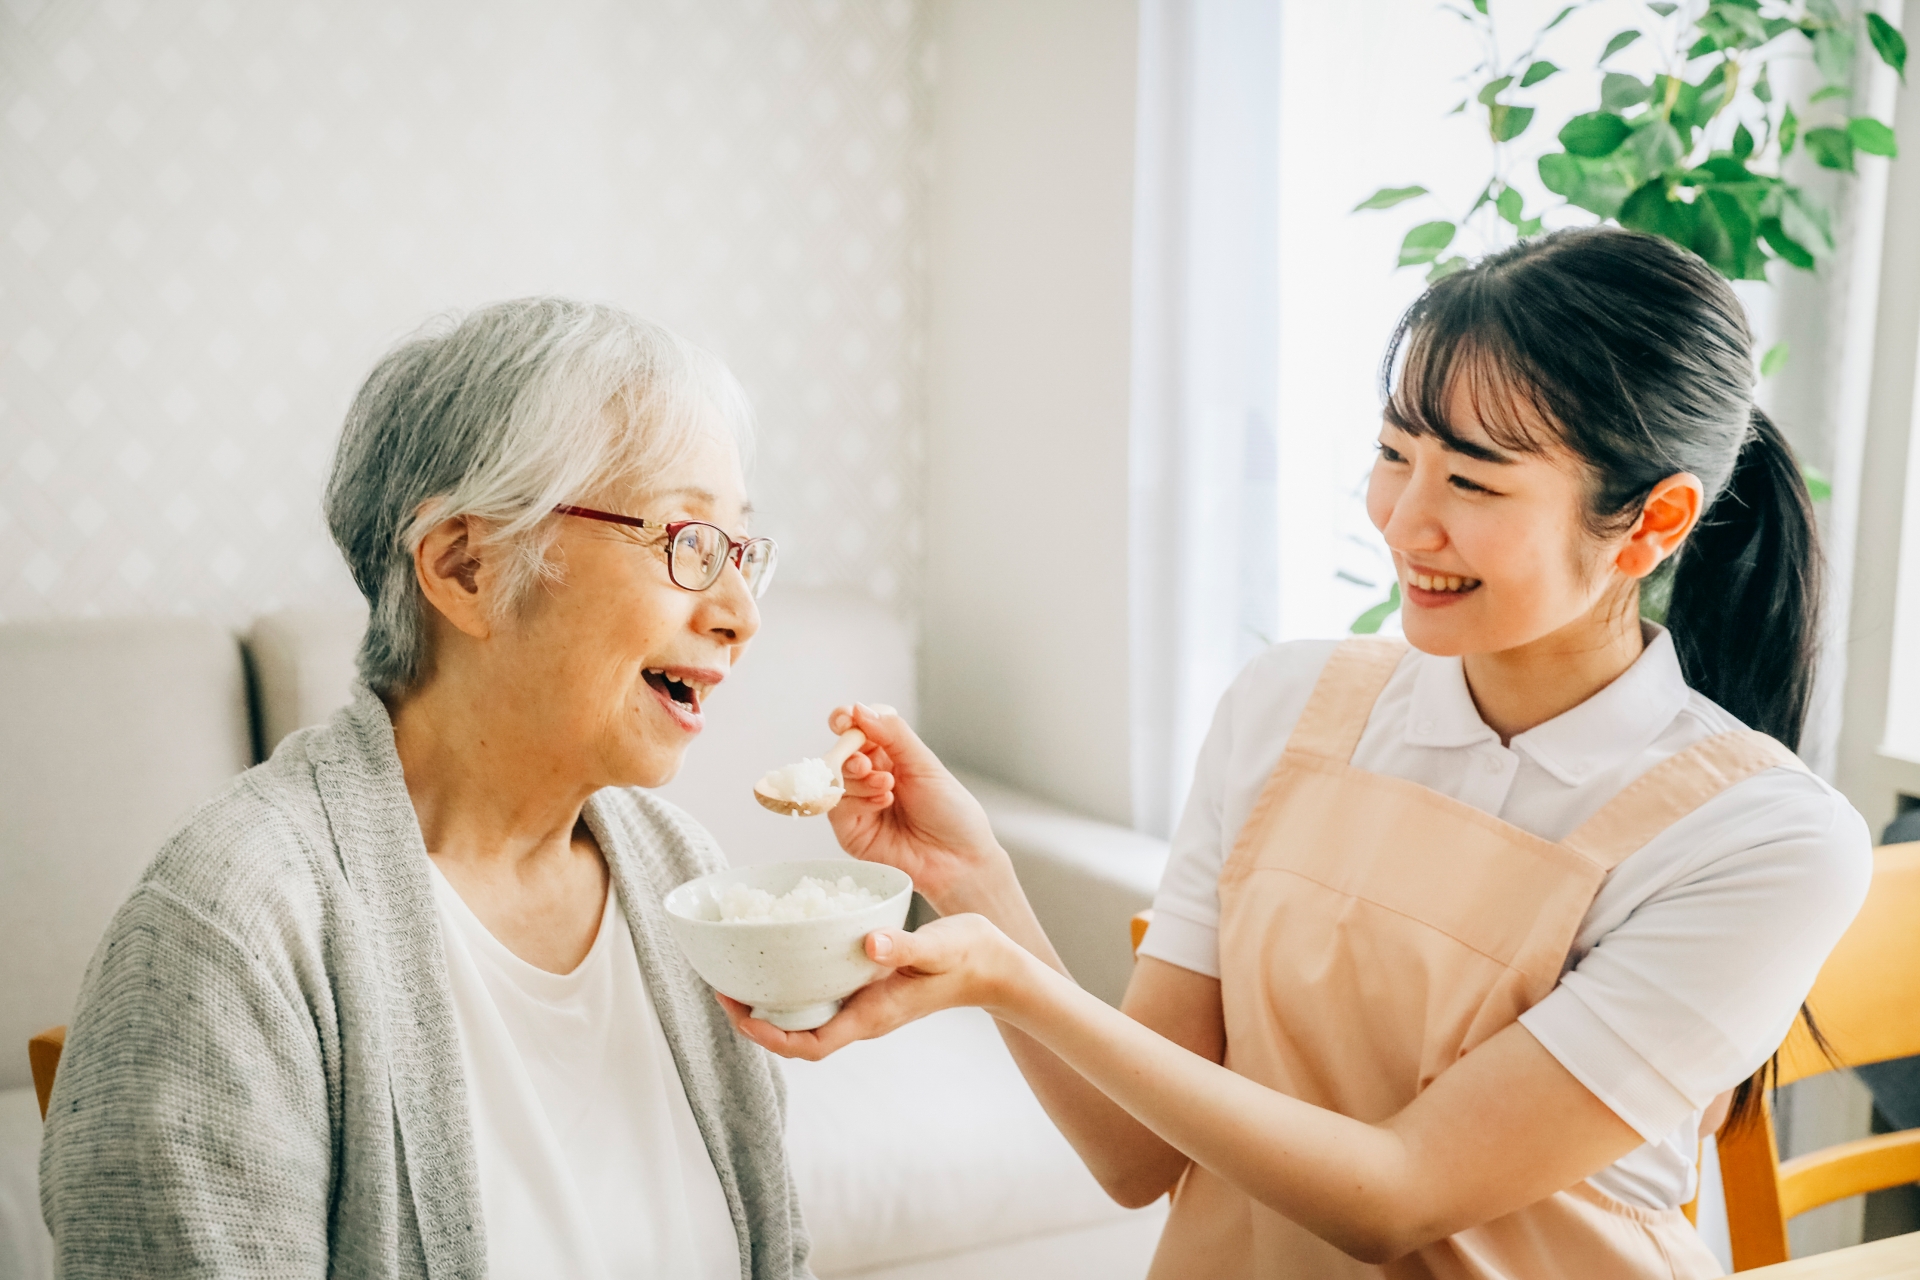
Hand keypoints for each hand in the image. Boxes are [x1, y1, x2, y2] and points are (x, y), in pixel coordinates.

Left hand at [717, 914, 1029, 1059]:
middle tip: (723, 987)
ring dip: (771, 1005)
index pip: (809, 1045)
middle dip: (756, 1020)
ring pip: (806, 1019)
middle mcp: (863, 1017)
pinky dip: (796, 985)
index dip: (768, 1037)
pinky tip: (785, 957)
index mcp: (872, 1016)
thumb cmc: (968, 957)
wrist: (993, 966)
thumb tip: (869, 943)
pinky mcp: (869, 990)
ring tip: (741, 974)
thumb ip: (906, 947)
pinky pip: (822, 998)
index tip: (737, 1011)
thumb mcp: (939, 947)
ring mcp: (865, 1007)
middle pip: (796, 1037)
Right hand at [827, 703, 1008, 908]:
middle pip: (841, 754)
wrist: (960, 859)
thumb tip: (860, 709)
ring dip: (858, 779)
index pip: (858, 730)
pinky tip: (883, 802)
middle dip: (849, 753)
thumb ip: (893, 734)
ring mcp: (859, 805)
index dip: (847, 721)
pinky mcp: (852, 832)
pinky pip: (838, 809)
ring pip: (837, 780)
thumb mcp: (925, 765)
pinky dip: (858, 801)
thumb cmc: (952, 813)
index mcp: (890, 757)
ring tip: (886, 786)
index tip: (846, 718)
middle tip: (866, 762)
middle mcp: (870, 778)